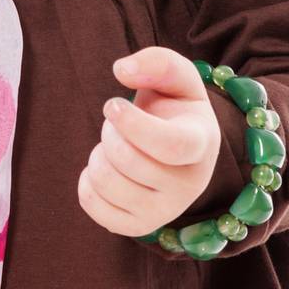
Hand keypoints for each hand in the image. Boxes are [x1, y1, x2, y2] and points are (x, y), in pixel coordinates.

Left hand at [77, 46, 220, 236]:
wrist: (178, 146)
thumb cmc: (175, 107)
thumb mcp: (176, 76)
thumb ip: (156, 62)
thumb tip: (121, 70)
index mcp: (201, 145)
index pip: (169, 146)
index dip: (134, 125)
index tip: (112, 104)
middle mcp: (188, 186)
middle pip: (129, 160)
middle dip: (109, 132)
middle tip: (116, 120)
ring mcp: (164, 212)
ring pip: (107, 182)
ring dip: (98, 154)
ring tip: (115, 145)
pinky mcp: (138, 226)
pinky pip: (93, 206)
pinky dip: (88, 181)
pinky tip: (106, 168)